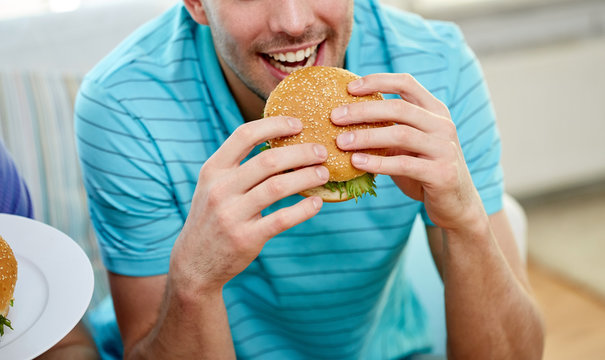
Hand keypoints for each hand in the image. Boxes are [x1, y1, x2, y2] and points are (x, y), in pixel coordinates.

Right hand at [171, 116, 328, 291]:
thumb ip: (238, 166)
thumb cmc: (213, 217)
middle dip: (301, 152)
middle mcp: (220, 189)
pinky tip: (317, 203)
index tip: (298, 124)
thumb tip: (281, 142)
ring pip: (278, 187)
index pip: (244, 135)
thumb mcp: (214, 186)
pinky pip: (282, 218)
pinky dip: (304, 209)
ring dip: (306, 178)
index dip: (274, 125)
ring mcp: (232, 214)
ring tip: (323, 174)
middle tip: (321, 152)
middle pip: (268, 160)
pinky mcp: (246, 238)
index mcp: (213, 169)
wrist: (194, 262)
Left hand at [331, 73, 484, 230]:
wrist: (456, 204)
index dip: (377, 81)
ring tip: (340, 142)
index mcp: (435, 110)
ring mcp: (445, 148)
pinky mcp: (442, 173)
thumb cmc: (423, 170)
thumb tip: (345, 118)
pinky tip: (356, 162)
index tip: (349, 88)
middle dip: (363, 110)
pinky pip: (404, 164)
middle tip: (335, 117)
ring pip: (401, 135)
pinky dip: (377, 163)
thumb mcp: (407, 145)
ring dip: (366, 137)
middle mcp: (443, 125)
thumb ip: (388, 129)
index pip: (406, 84)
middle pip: (399, 108)